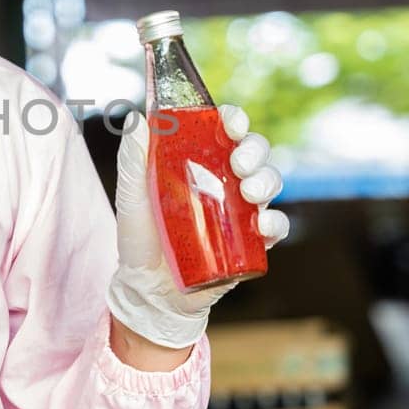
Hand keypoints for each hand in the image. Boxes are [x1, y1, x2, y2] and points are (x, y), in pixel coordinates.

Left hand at [105, 104, 288, 349]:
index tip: (231, 122)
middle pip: (255, 152)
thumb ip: (132, 160)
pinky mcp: (250, 243)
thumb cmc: (140, 238)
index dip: (234, 120)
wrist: (148, 290)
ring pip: (270, 183)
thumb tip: (134, 118)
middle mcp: (225, 182)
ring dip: (266, 181)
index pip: (225, 131)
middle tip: (238, 163)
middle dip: (254, 150)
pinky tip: (262, 226)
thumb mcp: (132, 198)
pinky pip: (276, 227)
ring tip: (249, 192)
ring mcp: (240, 212)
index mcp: (200, 162)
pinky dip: (275, 223)